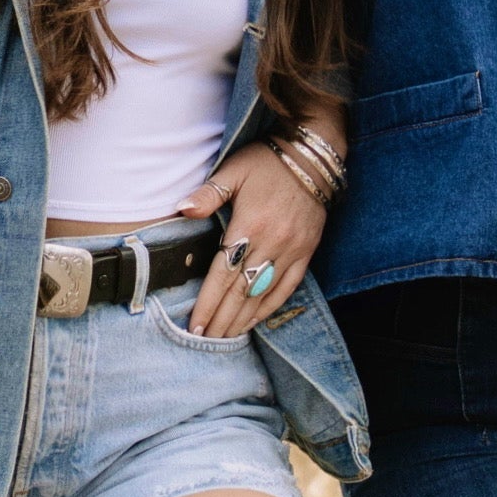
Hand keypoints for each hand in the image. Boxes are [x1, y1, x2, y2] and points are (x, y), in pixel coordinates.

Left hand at [178, 139, 326, 340]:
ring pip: (264, 294)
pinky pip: (288, 287)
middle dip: (222, 318)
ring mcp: (292, 250)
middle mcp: (272, 243)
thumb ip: (208, 194)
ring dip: (243, 319)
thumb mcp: (233, 170)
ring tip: (226, 337)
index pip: (223, 274)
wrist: (313, 156)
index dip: (208, 302)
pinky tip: (255, 320)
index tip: (196, 325)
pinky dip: (270, 306)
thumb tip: (182, 209)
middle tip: (205, 340)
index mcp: (249, 226)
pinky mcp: (306, 252)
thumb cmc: (267, 161)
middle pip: (242, 291)